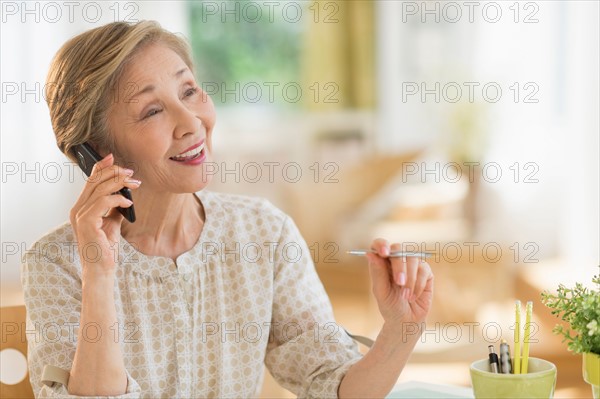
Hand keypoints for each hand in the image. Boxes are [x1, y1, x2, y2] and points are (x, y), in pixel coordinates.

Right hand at [70, 153, 140, 275]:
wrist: (101, 269)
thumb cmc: (105, 248)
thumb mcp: (112, 223)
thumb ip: (114, 208)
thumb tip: (125, 194)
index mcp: (81, 208)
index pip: (89, 181)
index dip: (100, 167)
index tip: (112, 157)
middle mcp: (77, 209)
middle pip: (94, 181)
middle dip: (114, 172)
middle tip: (131, 172)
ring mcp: (79, 215)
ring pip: (99, 189)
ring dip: (119, 183)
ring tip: (134, 184)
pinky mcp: (86, 222)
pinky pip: (103, 202)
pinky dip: (117, 199)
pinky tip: (127, 202)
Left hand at [365, 238, 433, 326]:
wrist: (407, 321)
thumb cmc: (390, 306)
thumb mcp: (381, 292)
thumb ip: (377, 273)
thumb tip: (370, 254)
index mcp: (382, 262)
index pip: (380, 244)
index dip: (381, 244)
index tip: (384, 253)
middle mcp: (397, 259)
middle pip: (399, 249)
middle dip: (399, 266)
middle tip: (399, 283)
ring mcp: (412, 264)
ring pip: (413, 258)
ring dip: (410, 279)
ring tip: (406, 296)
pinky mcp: (425, 271)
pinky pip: (424, 270)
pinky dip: (418, 285)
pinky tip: (413, 296)